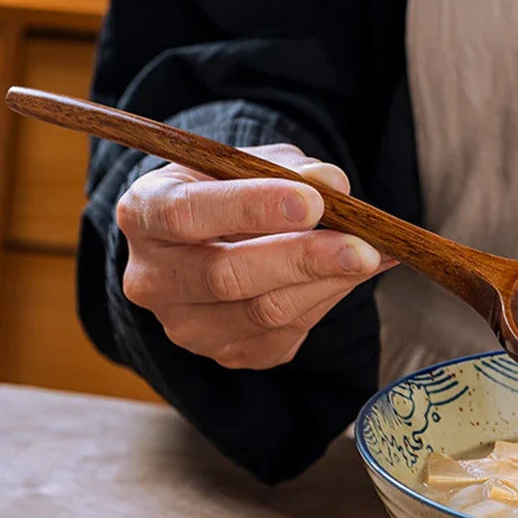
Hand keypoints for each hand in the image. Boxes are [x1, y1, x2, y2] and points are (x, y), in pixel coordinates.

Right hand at [116, 144, 393, 368]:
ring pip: (265, 312)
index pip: (187, 214)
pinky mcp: (227, 354)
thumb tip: (334, 185)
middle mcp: (152, 278)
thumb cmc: (228, 192)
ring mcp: (186, 326)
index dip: (252, 208)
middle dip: (303, 259)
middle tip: (362, 245)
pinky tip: (353, 274)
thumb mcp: (249, 164)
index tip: (312, 202)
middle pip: (226, 276)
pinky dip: (330, 299)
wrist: (212, 242)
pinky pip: (287, 333)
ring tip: (373, 253)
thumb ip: (289, 168)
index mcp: (144, 213)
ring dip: (328, 283)